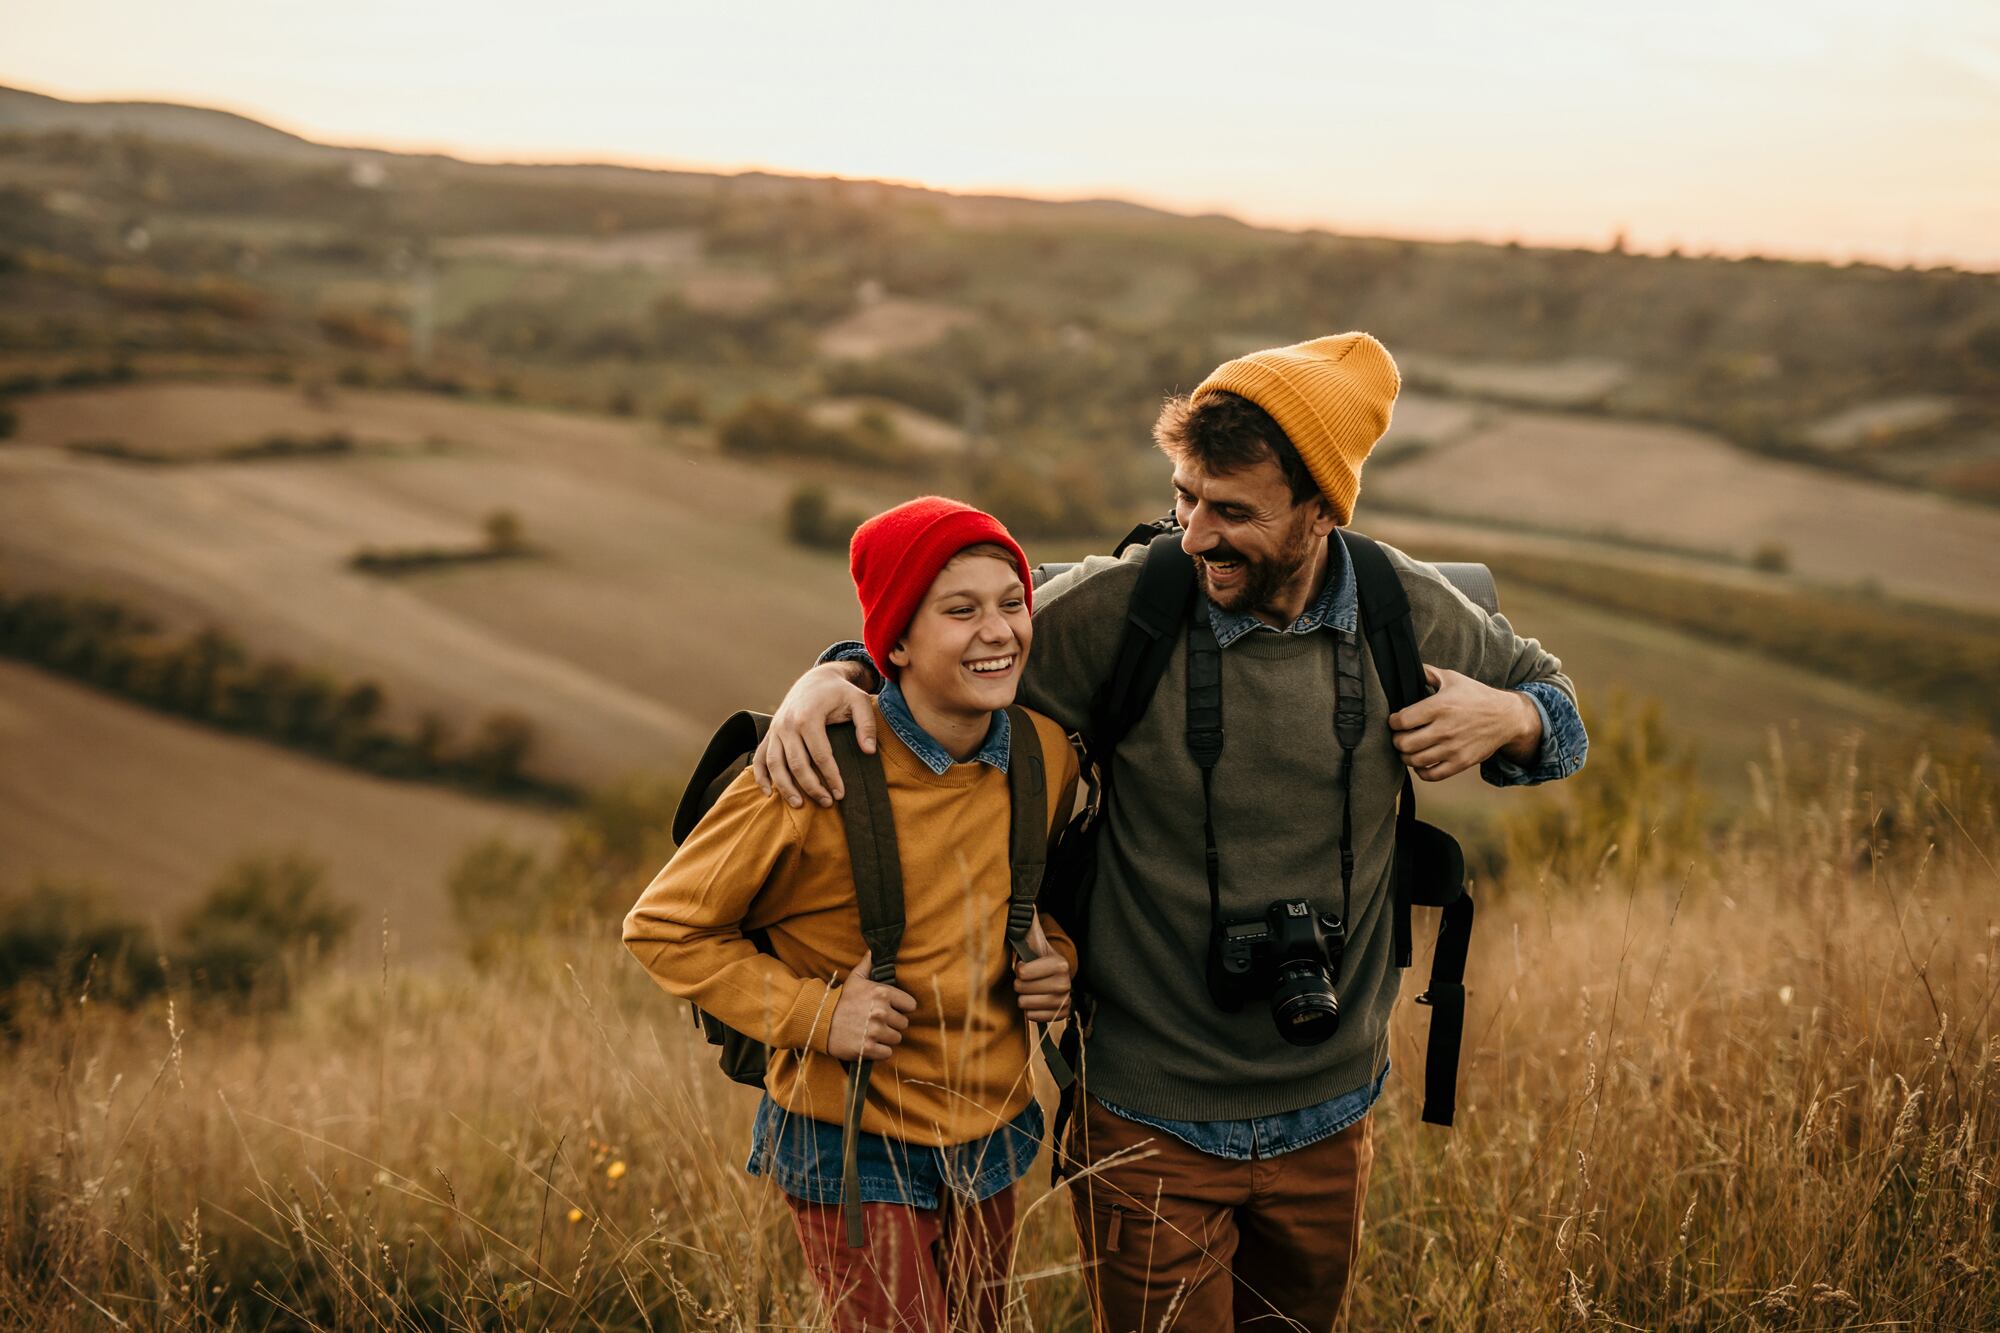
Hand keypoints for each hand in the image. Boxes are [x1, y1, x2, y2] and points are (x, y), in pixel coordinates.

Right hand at [752, 663, 877, 808]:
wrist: (816, 679)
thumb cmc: (840, 692)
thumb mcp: (859, 700)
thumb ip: (866, 725)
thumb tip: (868, 751)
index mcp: (808, 716)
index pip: (820, 755)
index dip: (831, 777)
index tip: (841, 793)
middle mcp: (787, 724)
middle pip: (797, 764)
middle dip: (811, 787)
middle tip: (827, 803)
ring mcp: (776, 729)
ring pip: (775, 764)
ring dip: (785, 787)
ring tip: (800, 805)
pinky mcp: (770, 734)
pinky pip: (760, 757)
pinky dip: (760, 776)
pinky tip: (768, 793)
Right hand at [826, 950, 917, 1061]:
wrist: (819, 1021)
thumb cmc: (840, 1000)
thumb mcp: (854, 979)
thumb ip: (868, 964)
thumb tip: (874, 949)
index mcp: (882, 993)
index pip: (910, 1005)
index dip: (901, 1008)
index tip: (892, 1009)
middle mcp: (881, 1012)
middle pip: (903, 1024)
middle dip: (893, 1024)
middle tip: (878, 1022)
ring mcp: (875, 1031)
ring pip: (896, 1039)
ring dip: (886, 1038)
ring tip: (872, 1032)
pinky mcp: (868, 1048)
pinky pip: (887, 1053)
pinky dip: (880, 1051)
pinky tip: (869, 1044)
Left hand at [1012, 912, 1071, 1022]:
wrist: (1055, 977)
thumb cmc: (1039, 958)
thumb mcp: (1034, 940)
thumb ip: (1029, 923)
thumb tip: (1027, 903)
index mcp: (1059, 964)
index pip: (1023, 973)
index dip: (1019, 969)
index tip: (1025, 965)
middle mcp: (1065, 983)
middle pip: (1022, 990)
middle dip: (1020, 984)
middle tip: (1027, 979)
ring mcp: (1064, 1000)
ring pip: (1026, 1005)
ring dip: (1024, 997)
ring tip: (1031, 989)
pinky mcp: (1061, 1015)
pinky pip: (1033, 1017)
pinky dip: (1030, 1011)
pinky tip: (1036, 1001)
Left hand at [1388, 665, 1539, 781]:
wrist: (1506, 717)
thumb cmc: (1477, 696)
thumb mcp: (1453, 679)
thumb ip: (1428, 673)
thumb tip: (1409, 668)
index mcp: (1440, 706)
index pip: (1401, 720)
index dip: (1393, 722)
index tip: (1395, 721)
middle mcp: (1445, 729)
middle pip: (1404, 744)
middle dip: (1396, 740)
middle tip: (1400, 736)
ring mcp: (1453, 748)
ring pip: (1414, 761)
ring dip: (1406, 756)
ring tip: (1409, 749)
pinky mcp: (1461, 762)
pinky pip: (1432, 775)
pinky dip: (1421, 771)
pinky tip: (1422, 763)